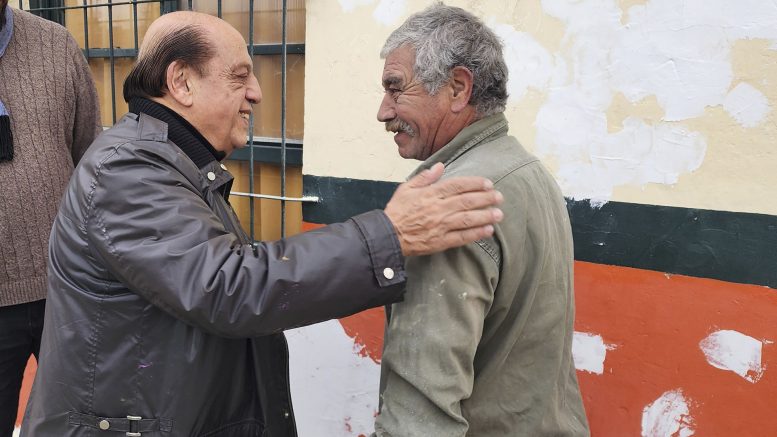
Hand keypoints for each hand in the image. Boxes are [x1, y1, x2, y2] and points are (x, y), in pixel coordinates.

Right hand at [384, 163, 503, 255]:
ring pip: (468, 219)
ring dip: (485, 215)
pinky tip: (488, 230)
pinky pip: (462, 237)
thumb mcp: (406, 188)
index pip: (457, 185)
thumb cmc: (397, 211)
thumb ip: (425, 177)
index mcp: (430, 194)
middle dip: (486, 198)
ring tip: (499, 213)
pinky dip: (476, 233)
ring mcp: (440, 226)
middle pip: (467, 201)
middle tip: (499, 197)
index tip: (488, 183)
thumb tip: (440, 165)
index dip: (475, 183)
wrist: (387, 235)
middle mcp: (438, 208)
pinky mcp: (440, 241)